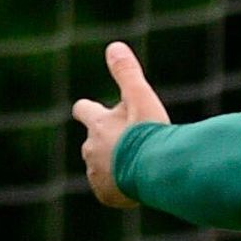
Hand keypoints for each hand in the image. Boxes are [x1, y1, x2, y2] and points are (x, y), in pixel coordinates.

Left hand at [71, 41, 170, 207]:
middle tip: (128, 144)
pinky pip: (110, 191)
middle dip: (106, 142)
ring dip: (115, 165)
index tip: (95, 111)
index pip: (83, 110)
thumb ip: (127, 73)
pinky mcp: (106, 194)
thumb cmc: (149, 133)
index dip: (89, 109)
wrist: (157, 170)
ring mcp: (97, 173)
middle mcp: (90, 148)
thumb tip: (113, 46)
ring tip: (138, 167)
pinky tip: (138, 185)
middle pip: (92, 142)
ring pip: (101, 167)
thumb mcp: (141, 98)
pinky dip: (120, 188)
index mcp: (97, 124)